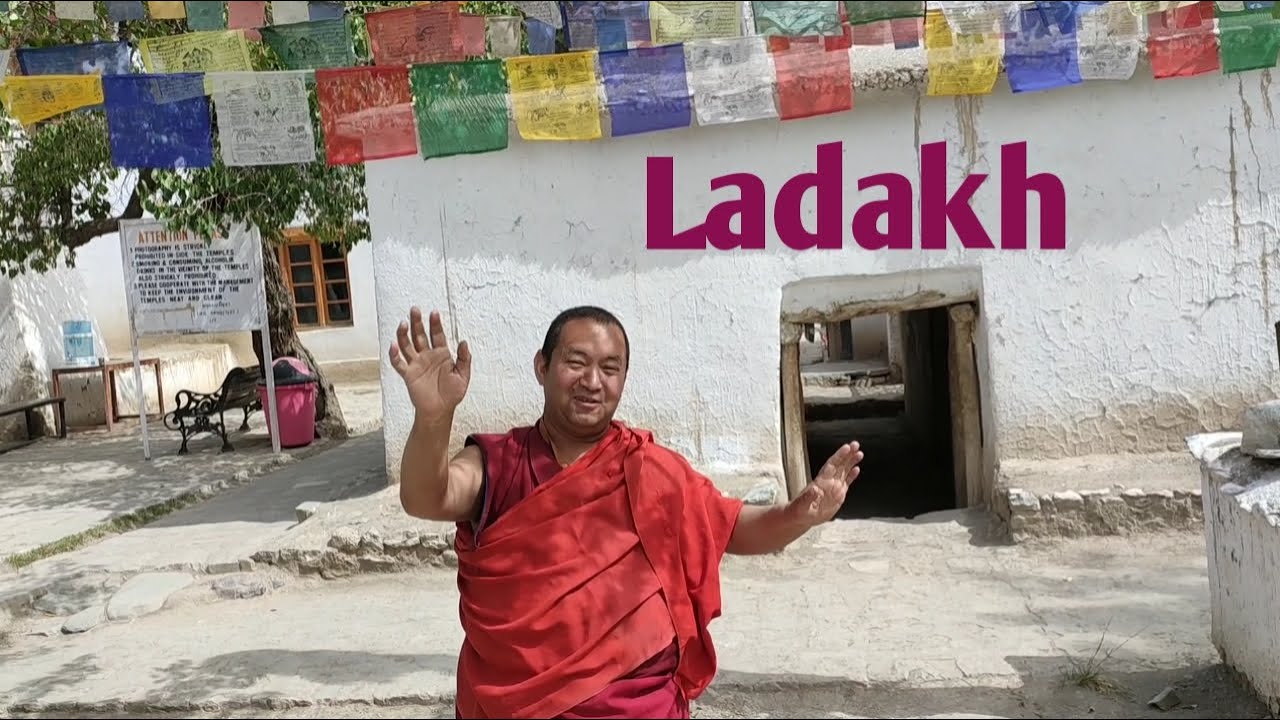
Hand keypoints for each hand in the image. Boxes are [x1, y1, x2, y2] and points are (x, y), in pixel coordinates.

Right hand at [388, 307, 470, 422]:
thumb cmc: (452, 394)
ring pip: (407, 345)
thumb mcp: (463, 376)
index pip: (437, 335)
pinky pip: (399, 362)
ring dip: (404, 334)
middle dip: (417, 322)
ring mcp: (417, 364)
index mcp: (441, 354)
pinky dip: (395, 354)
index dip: (435, 324)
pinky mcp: (408, 374)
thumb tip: (464, 342)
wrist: (440, 411)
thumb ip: (464, 359)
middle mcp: (427, 356)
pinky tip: (394, 345)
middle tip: (415, 310)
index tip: (434, 313)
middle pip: (420, 335)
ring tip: (404, 323)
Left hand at [789, 441, 862, 525]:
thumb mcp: (802, 505)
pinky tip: (857, 468)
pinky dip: (851, 475)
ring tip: (859, 453)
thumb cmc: (799, 511)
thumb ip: (808, 497)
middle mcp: (828, 481)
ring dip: (851, 461)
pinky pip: (846, 482)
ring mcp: (833, 487)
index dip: (839, 456)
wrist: (802, 517)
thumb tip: (814, 489)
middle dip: (848, 454)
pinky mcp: (838, 494)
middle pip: (839, 464)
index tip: (846, 447)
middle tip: (856, 444)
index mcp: (821, 482)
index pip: (831, 465)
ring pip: (844, 471)